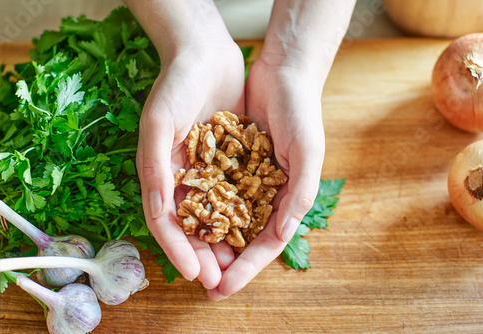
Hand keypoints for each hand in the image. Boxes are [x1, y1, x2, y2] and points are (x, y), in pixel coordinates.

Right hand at [136, 40, 244, 288]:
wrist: (205, 54)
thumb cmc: (175, 84)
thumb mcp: (159, 122)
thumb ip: (154, 167)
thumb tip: (158, 212)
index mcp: (161, 174)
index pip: (166, 222)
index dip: (178, 249)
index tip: (194, 273)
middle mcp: (184, 178)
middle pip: (193, 226)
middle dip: (206, 255)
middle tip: (221, 281)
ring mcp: (208, 171)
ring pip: (218, 216)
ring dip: (226, 243)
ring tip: (239, 266)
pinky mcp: (231, 160)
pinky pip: (238, 193)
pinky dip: (244, 214)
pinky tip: (257, 231)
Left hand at [208, 56, 324, 300]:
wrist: (282, 73)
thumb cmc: (302, 112)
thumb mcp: (308, 153)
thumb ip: (300, 194)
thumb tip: (283, 234)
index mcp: (287, 197)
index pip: (266, 242)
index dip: (247, 268)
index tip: (225, 289)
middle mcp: (263, 192)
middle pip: (240, 236)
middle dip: (223, 261)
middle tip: (202, 284)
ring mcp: (242, 177)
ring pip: (220, 217)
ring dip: (207, 240)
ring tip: (188, 261)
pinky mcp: (224, 159)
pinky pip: (207, 187)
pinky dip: (197, 205)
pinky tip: (181, 220)